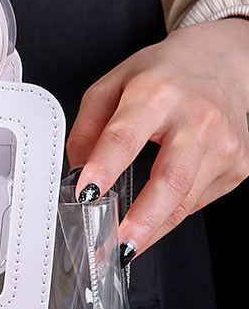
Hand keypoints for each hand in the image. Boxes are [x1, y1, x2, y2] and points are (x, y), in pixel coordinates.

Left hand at [68, 19, 248, 259]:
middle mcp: (196, 118)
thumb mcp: (115, 83)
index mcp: (157, 92)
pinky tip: (154, 217)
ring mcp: (224, 144)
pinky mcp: (239, 165)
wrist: (223, 62)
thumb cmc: (166, 74)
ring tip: (124, 245)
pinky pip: (197, 201)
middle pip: (170, 179)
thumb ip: (89, 126)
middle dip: (141, 220)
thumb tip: (77, 171)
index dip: (104, 166)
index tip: (87, 193)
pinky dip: (171, 214)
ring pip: (185, 200)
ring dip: (151, 229)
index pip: (126, 135)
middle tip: (115, 245)